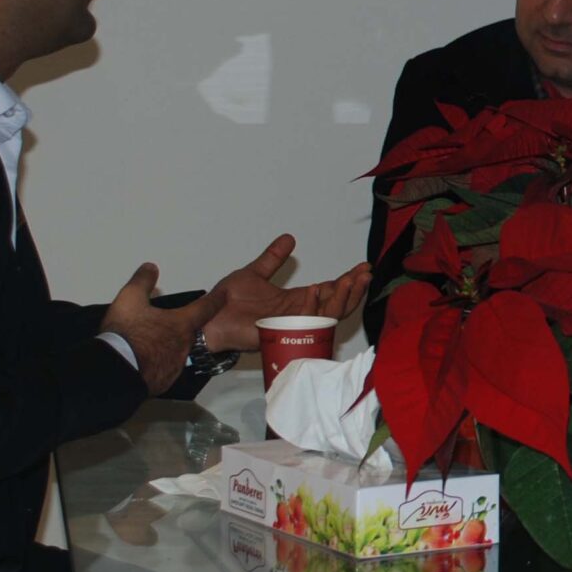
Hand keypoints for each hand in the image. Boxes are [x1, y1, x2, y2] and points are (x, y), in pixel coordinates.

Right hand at [102, 264, 224, 395]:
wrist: (116, 370)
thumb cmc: (127, 332)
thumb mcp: (130, 299)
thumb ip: (142, 281)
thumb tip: (151, 267)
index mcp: (181, 324)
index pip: (205, 308)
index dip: (215, 300)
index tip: (225, 296)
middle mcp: (185, 346)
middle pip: (192, 333)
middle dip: (188, 326)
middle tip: (178, 322)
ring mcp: (176, 367)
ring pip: (180, 353)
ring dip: (173, 346)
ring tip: (159, 343)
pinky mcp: (164, 382)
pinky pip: (167, 370)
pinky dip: (161, 363)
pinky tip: (150, 362)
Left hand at [202, 234, 371, 352]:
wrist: (206, 319)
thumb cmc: (225, 303)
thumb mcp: (254, 273)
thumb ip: (273, 258)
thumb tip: (289, 238)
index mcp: (293, 302)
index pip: (328, 292)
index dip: (347, 281)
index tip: (362, 267)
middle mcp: (297, 315)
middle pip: (336, 306)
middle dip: (354, 289)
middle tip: (365, 273)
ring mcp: (292, 326)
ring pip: (328, 316)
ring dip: (343, 297)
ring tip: (353, 280)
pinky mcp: (283, 333)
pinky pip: (307, 324)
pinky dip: (316, 307)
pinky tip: (319, 289)